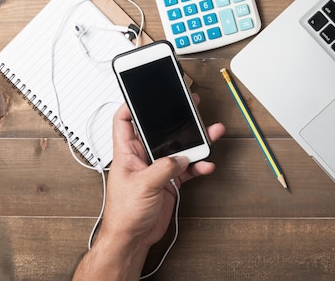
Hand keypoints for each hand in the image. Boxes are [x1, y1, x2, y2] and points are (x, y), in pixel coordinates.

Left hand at [73, 95, 224, 280]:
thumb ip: (163, 168)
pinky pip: (188, 168)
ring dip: (196, 143)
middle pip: (160, 132)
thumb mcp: (142, 185)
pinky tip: (206, 164)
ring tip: (211, 133)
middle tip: (190, 106)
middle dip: (176, 119)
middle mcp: (142, 158)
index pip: (124, 121)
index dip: (131, 106)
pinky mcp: (169, 182)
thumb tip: (180, 158)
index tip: (143, 95)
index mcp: (127, 153)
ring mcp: (158, 169)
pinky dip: (199, 166)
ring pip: (179, 149)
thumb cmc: (123, 214)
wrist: (132, 239)